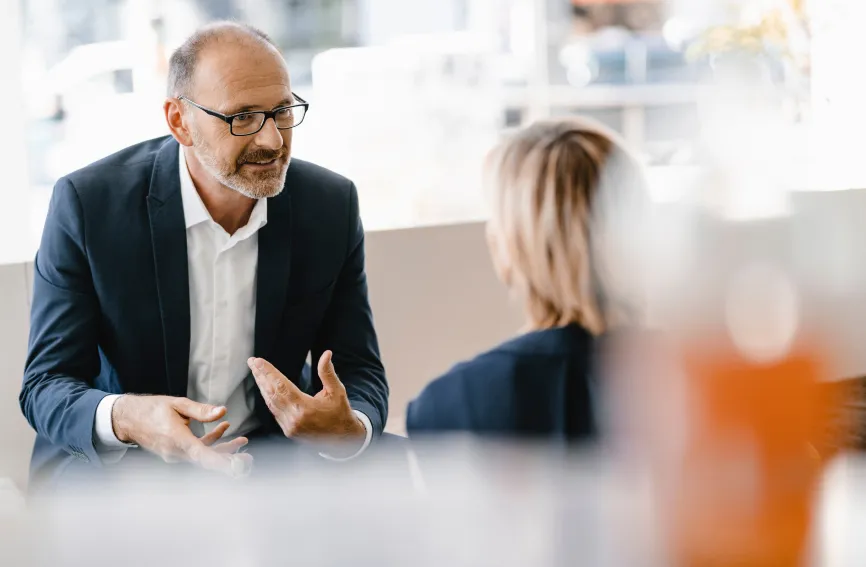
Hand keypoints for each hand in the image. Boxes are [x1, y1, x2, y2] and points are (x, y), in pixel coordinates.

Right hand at [112, 395, 251, 476]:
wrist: (129, 419)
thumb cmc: (152, 409)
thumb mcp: (177, 404)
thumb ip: (201, 410)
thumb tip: (222, 411)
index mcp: (177, 440)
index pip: (202, 456)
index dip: (221, 463)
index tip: (237, 466)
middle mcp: (176, 452)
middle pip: (207, 461)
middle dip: (229, 460)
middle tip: (249, 460)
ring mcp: (176, 455)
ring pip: (205, 456)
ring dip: (224, 450)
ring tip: (243, 441)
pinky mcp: (176, 453)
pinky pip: (197, 451)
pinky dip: (211, 443)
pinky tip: (223, 428)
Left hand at [248, 351, 365, 454]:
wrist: (344, 439)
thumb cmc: (340, 413)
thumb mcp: (337, 391)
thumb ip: (328, 373)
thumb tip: (326, 354)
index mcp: (304, 408)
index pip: (281, 386)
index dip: (268, 372)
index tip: (258, 361)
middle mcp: (294, 419)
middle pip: (272, 393)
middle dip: (261, 376)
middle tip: (252, 362)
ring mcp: (289, 427)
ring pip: (270, 403)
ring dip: (262, 386)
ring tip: (256, 372)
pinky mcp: (288, 431)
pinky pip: (274, 411)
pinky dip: (268, 398)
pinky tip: (265, 388)